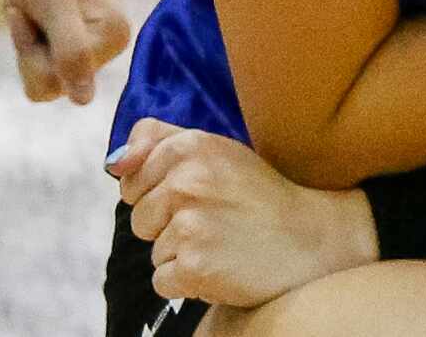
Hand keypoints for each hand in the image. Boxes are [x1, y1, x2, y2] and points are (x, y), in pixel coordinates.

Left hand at [0, 0, 130, 104]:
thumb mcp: (52, 4)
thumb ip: (71, 50)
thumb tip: (84, 101)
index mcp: (114, 36)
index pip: (67, 83)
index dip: (37, 53)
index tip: (36, 9)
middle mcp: (106, 44)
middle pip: (55, 86)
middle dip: (29, 50)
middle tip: (28, 6)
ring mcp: (86, 42)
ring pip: (42, 78)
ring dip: (24, 44)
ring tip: (27, 7)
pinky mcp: (66, 38)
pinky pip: (36, 66)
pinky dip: (23, 40)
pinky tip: (26, 11)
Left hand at [110, 120, 377, 308]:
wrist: (313, 240)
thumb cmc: (260, 196)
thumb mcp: (217, 150)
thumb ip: (159, 142)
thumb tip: (112, 163)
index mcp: (190, 146)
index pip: (131, 175)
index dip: (158, 192)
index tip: (197, 196)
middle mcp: (186, 181)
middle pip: (138, 216)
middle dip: (168, 225)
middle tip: (214, 222)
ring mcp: (190, 224)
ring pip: (153, 250)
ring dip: (182, 255)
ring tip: (222, 243)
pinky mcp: (194, 265)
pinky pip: (162, 281)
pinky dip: (187, 283)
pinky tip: (221, 267)